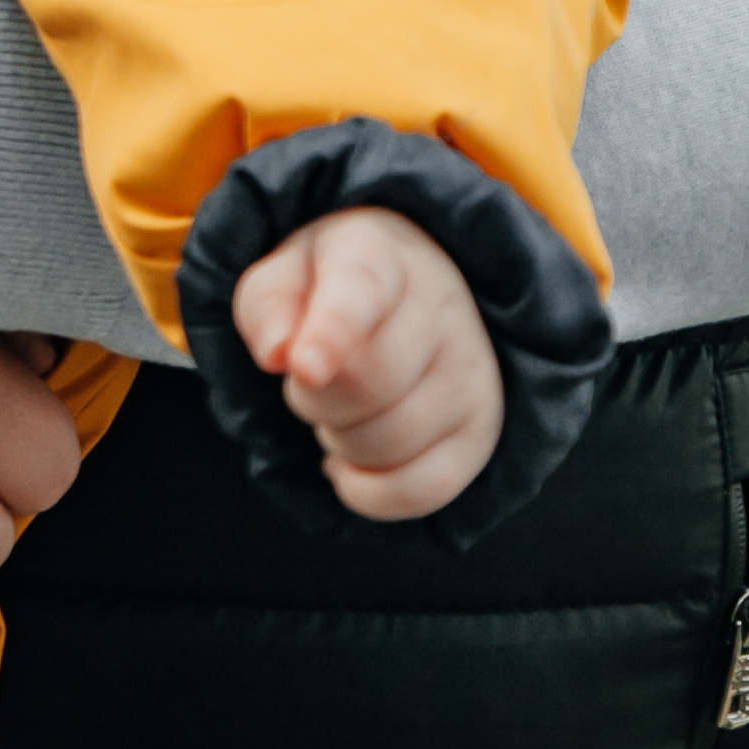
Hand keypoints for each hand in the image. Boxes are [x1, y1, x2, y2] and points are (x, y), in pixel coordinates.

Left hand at [232, 206, 502, 521]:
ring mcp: (469, 372)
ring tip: (338, 408)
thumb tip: (279, 356)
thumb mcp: (283, 274)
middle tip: (310, 378)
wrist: (405, 290)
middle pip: (364, 384)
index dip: (331, 333)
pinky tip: (351, 461)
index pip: (360, 293)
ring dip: (339, 440)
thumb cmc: (328, 285)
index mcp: (378, 256)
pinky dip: (369, 491)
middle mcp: (440, 308)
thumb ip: (268, 305)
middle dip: (313, 398)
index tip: (304, 367)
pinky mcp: (480, 432)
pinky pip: (422, 490)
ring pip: (390, 443)